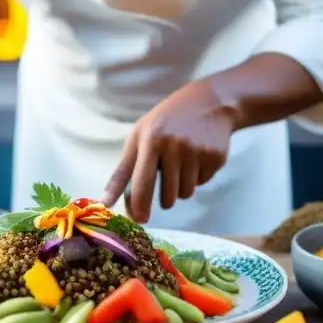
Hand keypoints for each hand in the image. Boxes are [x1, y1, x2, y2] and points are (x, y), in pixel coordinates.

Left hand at [102, 80, 237, 223]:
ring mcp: (198, 152)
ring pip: (185, 194)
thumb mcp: (139, 137)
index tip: (139, 220)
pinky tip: (198, 155)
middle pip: (167, 197)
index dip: (139, 206)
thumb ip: (123, 171)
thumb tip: (106, 201)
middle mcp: (175, 146)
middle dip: (164, 198)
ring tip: (182, 162)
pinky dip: (198, 176)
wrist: (210, 102)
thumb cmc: (165, 121)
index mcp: (151, 140)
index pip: (142, 183)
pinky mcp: (216, 157)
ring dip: (181, 186)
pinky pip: (202, 183)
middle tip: (166, 178)